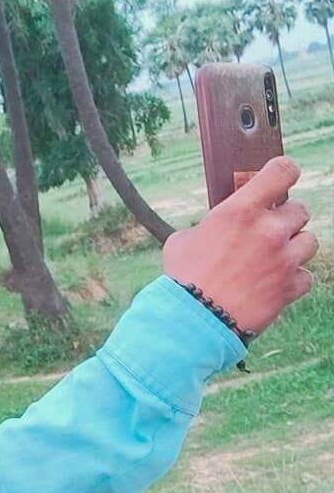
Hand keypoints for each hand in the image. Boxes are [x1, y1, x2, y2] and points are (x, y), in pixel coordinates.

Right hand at [163, 156, 318, 335]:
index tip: (282, 180)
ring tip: (273, 260)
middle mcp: (268, 230)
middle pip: (300, 210)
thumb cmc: (183, 279)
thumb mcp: (183, 241)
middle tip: (267, 233)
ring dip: (294, 248)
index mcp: (241, 210)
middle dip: (285, 220)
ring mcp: (283, 260)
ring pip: (310, 242)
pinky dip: (294, 280)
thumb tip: (213, 227)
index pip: (282, 172)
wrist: (194, 320)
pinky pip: (306, 276)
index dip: (285, 172)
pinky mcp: (289, 288)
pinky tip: (274, 284)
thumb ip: (208, 226)